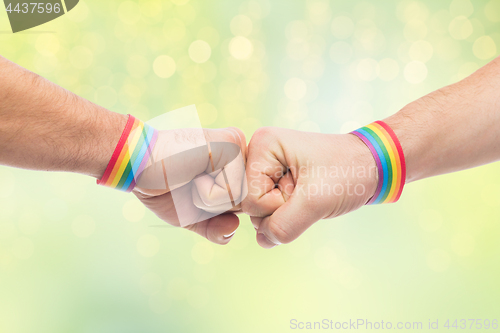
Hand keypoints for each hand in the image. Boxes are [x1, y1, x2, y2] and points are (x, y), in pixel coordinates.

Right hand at [133, 127, 246, 244]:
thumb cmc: (162, 186)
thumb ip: (215, 228)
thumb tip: (234, 227)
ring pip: (240, 199)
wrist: (136, 164)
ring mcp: (238, 147)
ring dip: (209, 201)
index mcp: (235, 166)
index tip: (192, 188)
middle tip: (190, 183)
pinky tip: (191, 173)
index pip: (244, 205)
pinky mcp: (231, 145)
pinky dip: (207, 194)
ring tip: (190, 177)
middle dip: (214, 207)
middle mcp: (241, 153)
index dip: (217, 211)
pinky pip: (231, 191)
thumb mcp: (192, 215)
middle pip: (246, 204)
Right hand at [242, 127, 377, 247]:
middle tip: (308, 191)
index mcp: (263, 144)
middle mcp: (259, 153)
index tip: (303, 187)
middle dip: (281, 209)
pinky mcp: (274, 182)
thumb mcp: (316, 201)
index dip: (277, 204)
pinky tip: (304, 201)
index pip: (249, 198)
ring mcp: (266, 169)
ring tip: (309, 193)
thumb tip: (263, 241)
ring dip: (287, 213)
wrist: (372, 167)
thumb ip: (283, 225)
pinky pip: (269, 212)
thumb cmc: (348, 174)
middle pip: (250, 205)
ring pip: (259, 212)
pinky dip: (288, 215)